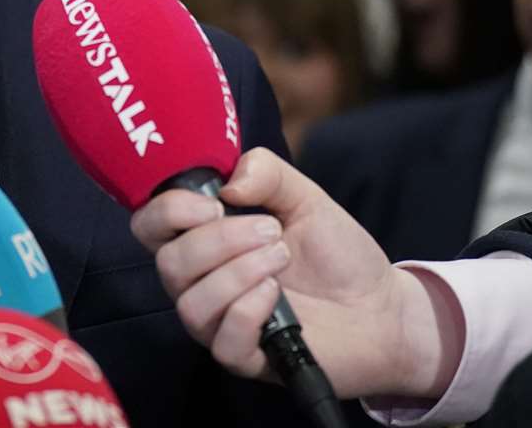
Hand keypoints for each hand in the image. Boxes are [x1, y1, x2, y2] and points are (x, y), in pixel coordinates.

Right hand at [129, 147, 460, 400]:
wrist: (383, 307)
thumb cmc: (336, 253)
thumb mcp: (305, 197)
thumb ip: (267, 174)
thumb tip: (227, 184)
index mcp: (203, 239)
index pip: (149, 225)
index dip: (168, 210)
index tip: (214, 202)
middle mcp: (201, 282)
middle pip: (168, 263)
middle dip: (218, 240)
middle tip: (271, 230)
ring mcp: (220, 323)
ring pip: (191, 304)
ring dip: (239, 273)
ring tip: (281, 259)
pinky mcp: (245, 358)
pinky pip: (222, 341)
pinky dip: (249, 310)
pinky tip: (278, 296)